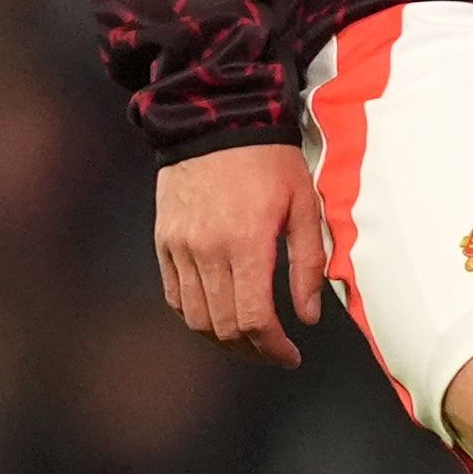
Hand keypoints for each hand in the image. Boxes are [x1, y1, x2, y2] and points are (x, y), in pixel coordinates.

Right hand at [157, 145, 330, 365]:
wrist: (216, 119)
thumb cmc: (269, 160)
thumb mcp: (304, 206)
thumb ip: (308, 265)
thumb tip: (308, 316)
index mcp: (246, 243)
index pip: (254, 319)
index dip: (273, 348)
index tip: (291, 355)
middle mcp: (206, 251)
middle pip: (224, 326)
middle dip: (253, 350)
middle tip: (275, 353)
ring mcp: (180, 247)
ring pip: (196, 318)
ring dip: (223, 339)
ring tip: (249, 341)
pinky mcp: (164, 240)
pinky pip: (175, 295)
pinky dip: (195, 316)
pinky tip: (218, 317)